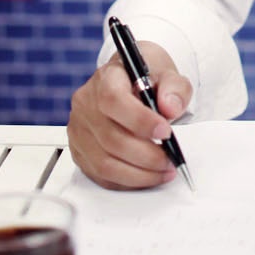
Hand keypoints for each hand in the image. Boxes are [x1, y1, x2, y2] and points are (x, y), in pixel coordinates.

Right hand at [67, 40, 193, 189]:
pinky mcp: (80, 151)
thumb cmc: (146, 78)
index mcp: (106, 78)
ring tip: (163, 170)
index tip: (165, 132)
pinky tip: (147, 176)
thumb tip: (170, 108)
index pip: (113, 100)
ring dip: (139, 174)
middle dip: (146, 156)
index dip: (139, 120)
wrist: (131, 83)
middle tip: (170, 159)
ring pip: (104, 163)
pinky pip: (101, 175)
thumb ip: (174, 88)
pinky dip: (127, 181)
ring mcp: (80, 129)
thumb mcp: (167, 73)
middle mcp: (86, 103)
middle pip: (110, 138)